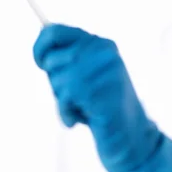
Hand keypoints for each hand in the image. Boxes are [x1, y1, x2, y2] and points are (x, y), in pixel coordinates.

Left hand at [33, 25, 159, 171]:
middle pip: (52, 59)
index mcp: (101, 44)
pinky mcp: (102, 90)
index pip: (54, 31)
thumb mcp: (86, 79)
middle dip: (55, 83)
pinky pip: (65, 97)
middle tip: (75, 99)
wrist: (131, 140)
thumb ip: (67, 62)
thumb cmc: (102, 111)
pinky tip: (82, 120)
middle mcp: (104, 51)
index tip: (40, 63)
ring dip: (62, 101)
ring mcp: (105, 70)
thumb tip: (41, 47)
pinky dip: (66, 113)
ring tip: (82, 110)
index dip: (40, 47)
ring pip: (58, 79)